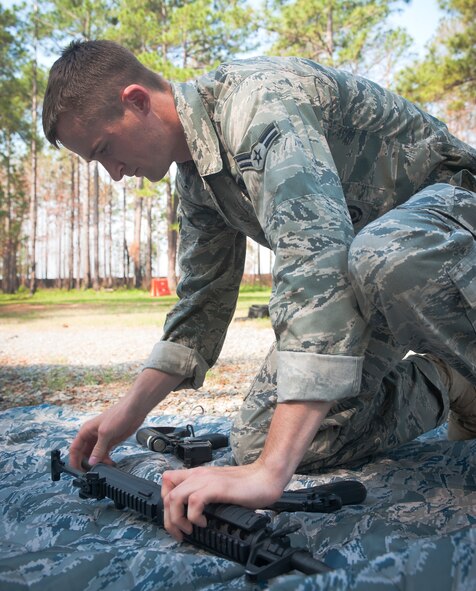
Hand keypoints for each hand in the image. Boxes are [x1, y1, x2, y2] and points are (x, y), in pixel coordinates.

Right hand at [69, 368, 182, 468]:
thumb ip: (98, 448)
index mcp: (86, 431)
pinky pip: (104, 453)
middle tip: (91, 473)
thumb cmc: (118, 414)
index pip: (75, 448)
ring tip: (103, 469)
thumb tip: (91, 462)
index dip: (74, 460)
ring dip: (97, 462)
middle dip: (87, 463)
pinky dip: (106, 460)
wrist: (135, 409)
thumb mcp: (106, 432)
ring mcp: (101, 439)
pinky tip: (110, 464)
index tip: (77, 471)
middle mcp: (92, 435)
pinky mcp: (111, 441)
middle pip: (84, 453)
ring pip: (95, 455)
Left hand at [161, 460, 285, 540]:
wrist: (265, 477)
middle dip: (168, 519)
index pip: (167, 480)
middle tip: (180, 532)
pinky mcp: (216, 487)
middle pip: (167, 494)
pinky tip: (203, 522)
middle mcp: (199, 475)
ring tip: (189, 529)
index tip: (174, 517)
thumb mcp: (219, 488)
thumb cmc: (247, 485)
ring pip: (175, 497)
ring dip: (177, 519)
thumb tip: (192, 515)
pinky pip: (193, 501)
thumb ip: (206, 495)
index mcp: (199, 474)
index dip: (165, 501)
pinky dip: (193, 516)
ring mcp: (207, 480)